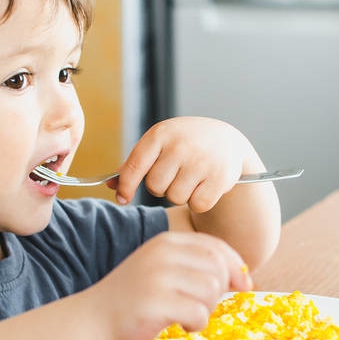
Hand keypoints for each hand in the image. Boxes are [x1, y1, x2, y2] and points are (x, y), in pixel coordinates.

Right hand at [86, 231, 252, 339]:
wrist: (93, 319)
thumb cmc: (132, 298)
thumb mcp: (162, 269)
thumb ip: (194, 265)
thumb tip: (242, 276)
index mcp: (166, 242)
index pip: (215, 246)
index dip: (236, 265)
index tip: (243, 284)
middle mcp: (163, 254)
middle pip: (218, 268)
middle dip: (219, 290)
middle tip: (200, 304)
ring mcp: (159, 277)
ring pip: (211, 290)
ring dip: (206, 308)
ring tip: (185, 314)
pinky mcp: (157, 303)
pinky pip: (199, 312)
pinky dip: (196, 323)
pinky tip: (180, 324)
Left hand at [111, 116, 262, 210]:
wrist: (226, 140)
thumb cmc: (185, 143)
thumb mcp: (160, 143)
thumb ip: (136, 163)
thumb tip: (111, 186)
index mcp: (160, 134)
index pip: (134, 166)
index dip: (126, 186)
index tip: (123, 198)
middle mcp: (180, 145)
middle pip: (155, 187)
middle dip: (162, 187)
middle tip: (175, 175)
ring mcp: (201, 161)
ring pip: (175, 198)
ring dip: (181, 194)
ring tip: (191, 178)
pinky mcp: (220, 177)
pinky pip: (197, 205)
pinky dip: (199, 201)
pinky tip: (205, 186)